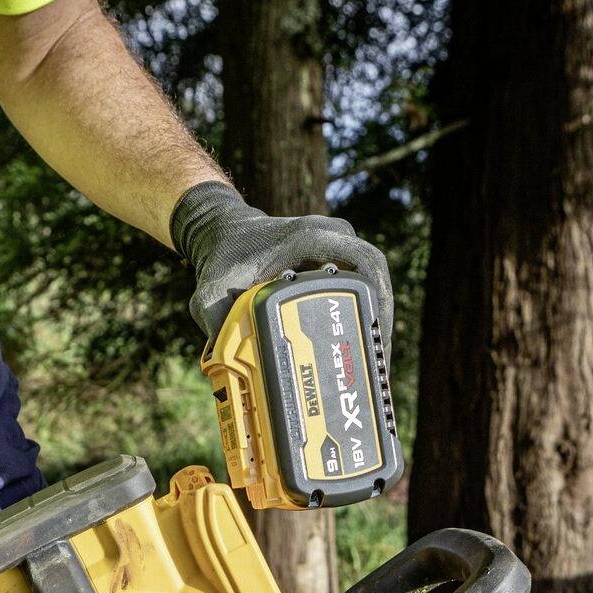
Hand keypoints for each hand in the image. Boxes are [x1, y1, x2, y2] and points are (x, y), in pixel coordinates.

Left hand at [171, 181, 394, 348]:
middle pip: (375, 275)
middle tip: (378, 362)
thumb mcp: (211, 288)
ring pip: (372, 280)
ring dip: (376, 316)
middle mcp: (330, 234)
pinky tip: (360, 343)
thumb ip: (214, 318)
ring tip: (373, 359)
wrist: (223, 230)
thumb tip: (219, 360)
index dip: (378, 301)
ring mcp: (335, 243)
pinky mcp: (335, 255)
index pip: (363, 262)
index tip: (375, 337)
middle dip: (381, 319)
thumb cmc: (222, 258)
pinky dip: (363, 310)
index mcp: (309, 237)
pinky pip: (360, 281)